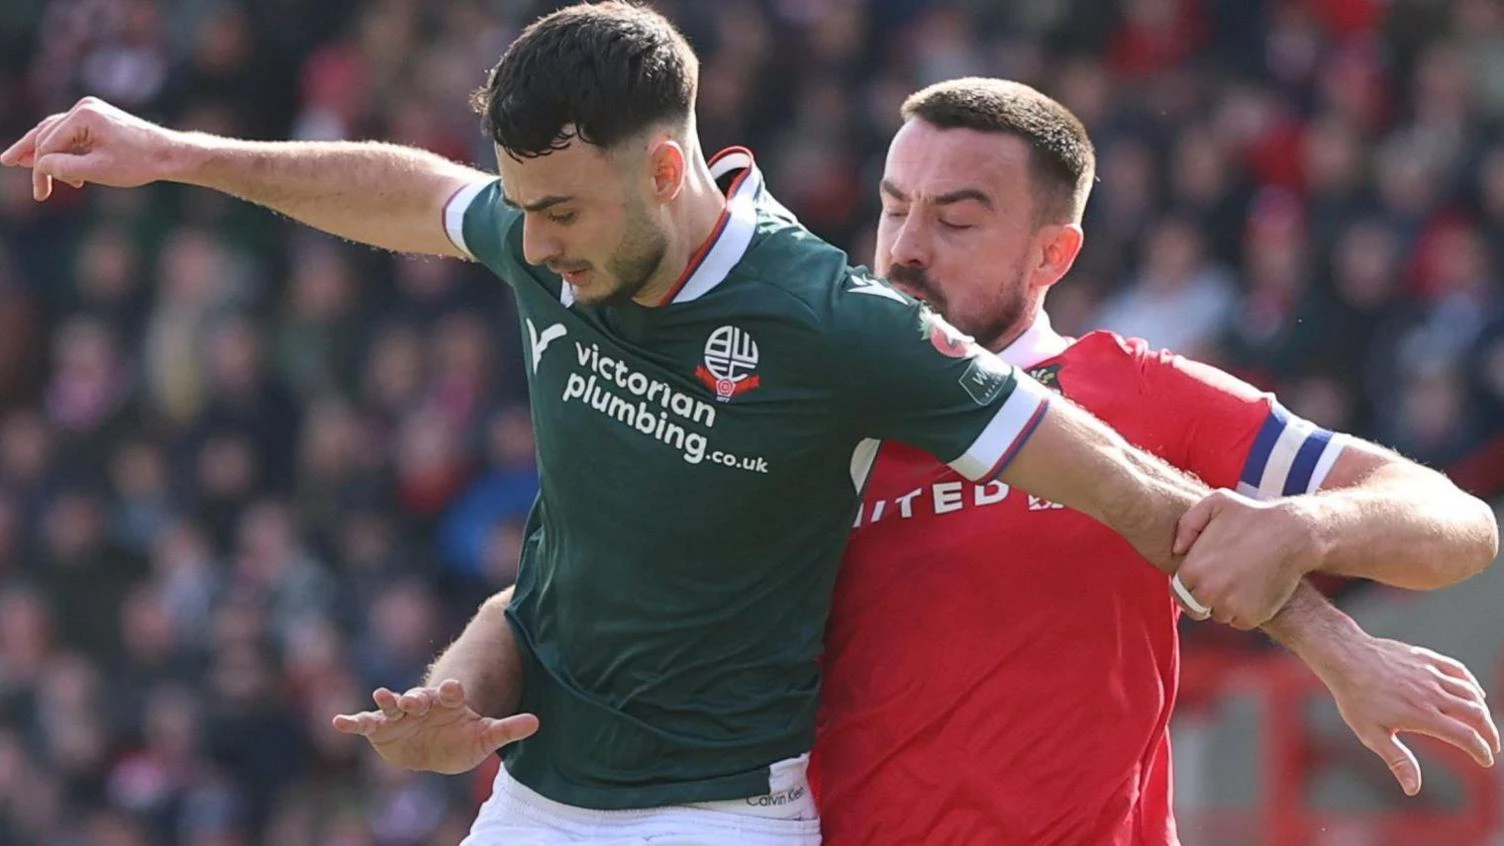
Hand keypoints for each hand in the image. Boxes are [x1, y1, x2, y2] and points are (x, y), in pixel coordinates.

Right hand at [1, 97, 184, 200]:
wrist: (169, 154)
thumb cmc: (138, 163)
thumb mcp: (98, 171)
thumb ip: (64, 168)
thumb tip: (39, 165)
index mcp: (83, 116)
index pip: (49, 144)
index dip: (40, 170)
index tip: (40, 193)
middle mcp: (84, 108)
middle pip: (46, 132)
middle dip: (31, 154)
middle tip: (7, 163)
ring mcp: (91, 111)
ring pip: (56, 131)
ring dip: (42, 150)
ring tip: (18, 161)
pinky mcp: (98, 118)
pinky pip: (71, 133)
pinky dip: (63, 149)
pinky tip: (55, 166)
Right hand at [331, 678, 539, 774]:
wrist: (437, 748)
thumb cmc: (462, 738)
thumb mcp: (485, 736)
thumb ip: (507, 729)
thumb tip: (537, 723)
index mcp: (448, 702)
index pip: (450, 693)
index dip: (450, 690)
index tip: (452, 687)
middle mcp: (422, 704)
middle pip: (419, 697)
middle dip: (416, 698)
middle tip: (414, 699)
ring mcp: (399, 715)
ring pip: (391, 705)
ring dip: (387, 701)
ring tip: (380, 695)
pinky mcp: (381, 729)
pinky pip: (366, 724)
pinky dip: (353, 722)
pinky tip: (338, 722)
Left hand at [1172, 489, 1318, 628]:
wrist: (1295, 533)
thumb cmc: (1253, 515)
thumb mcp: (1216, 503)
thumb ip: (1187, 524)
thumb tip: (1177, 551)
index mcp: (1193, 569)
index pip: (1179, 590)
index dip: (1190, 585)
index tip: (1203, 577)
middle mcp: (1208, 592)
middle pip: (1195, 608)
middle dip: (1204, 599)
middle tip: (1222, 582)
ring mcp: (1230, 606)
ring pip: (1219, 615)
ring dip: (1225, 605)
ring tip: (1242, 580)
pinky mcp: (1252, 617)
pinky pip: (1239, 621)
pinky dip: (1245, 611)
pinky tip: (1254, 590)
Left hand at [1316, 636, 1498, 794]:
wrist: (1345, 657)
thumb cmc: (1355, 698)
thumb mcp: (1371, 734)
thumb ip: (1397, 760)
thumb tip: (1413, 789)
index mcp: (1422, 715)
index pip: (1465, 737)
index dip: (1481, 751)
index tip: (1486, 760)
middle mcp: (1432, 694)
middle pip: (1476, 714)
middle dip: (1489, 733)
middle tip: (1492, 745)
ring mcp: (1430, 674)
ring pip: (1471, 693)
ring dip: (1482, 710)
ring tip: (1484, 724)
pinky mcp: (1426, 658)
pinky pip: (1459, 671)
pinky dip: (1472, 685)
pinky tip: (1475, 694)